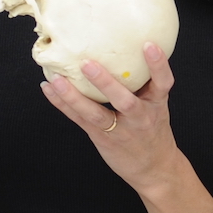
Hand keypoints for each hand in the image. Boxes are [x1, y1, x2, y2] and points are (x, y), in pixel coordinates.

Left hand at [40, 43, 188, 196]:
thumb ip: (145, 82)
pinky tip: (49, 89)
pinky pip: (80, 120)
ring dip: (74, 97)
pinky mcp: (102, 138)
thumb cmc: (153, 130)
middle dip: (106, 84)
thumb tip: (128, 47)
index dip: (158, 64)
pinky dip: (63, 104)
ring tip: (56, 79)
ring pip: (96, 114)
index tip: (148, 44)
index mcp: (156, 104)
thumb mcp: (157, 105)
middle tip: (88, 64)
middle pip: (125, 101)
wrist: (155, 168)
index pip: (163, 82)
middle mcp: (140, 117)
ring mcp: (120, 130)